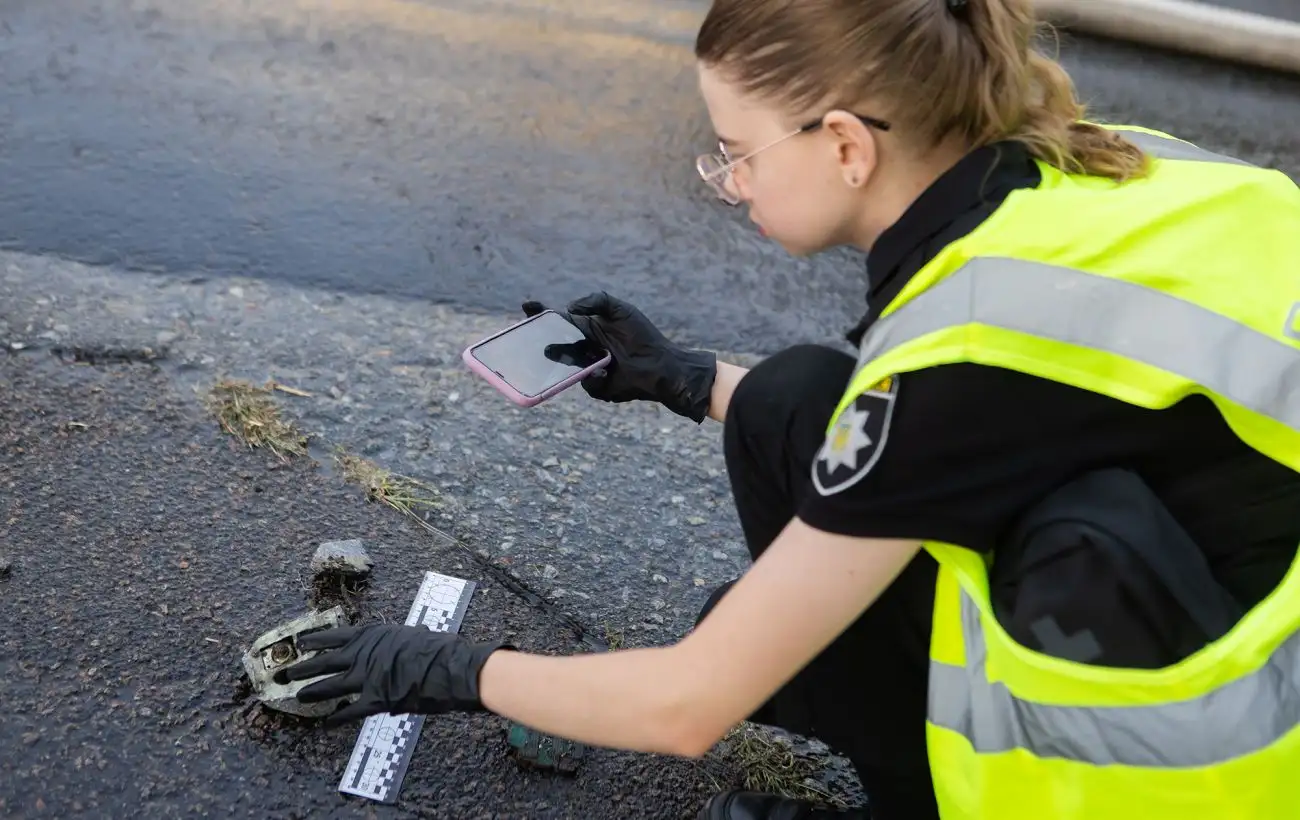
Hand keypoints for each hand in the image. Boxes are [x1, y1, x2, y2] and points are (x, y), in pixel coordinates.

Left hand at [279, 624, 513, 725]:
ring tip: (297, 696)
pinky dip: (335, 718)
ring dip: (312, 692)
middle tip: (285, 673)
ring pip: (330, 686)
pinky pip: (349, 711)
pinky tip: (325, 724)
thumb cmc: (437, 649)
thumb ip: (395, 642)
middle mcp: (363, 654)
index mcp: (372, 635)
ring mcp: (366, 677)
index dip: (315, 640)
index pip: (335, 636)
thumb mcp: (411, 635)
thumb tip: (398, 645)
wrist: (449, 668)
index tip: (300, 643)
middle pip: (324, 662)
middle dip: (302, 668)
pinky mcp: (374, 700)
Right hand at [522, 292, 716, 422]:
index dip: (541, 314)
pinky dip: (593, 376)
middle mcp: (583, 348)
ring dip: (566, 358)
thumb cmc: (643, 335)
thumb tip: (569, 307)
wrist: (661, 364)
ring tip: (571, 352)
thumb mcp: (621, 309)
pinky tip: (606, 371)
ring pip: (565, 366)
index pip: (558, 320)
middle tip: (536, 338)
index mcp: (586, 328)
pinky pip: (584, 382)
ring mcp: (586, 368)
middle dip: (542, 340)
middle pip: (555, 343)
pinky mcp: (596, 387)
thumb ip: (597, 300)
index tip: (527, 306)